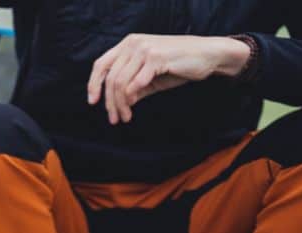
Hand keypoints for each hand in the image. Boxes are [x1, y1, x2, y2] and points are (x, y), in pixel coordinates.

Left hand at [87, 34, 249, 124]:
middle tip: (115, 119)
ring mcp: (144, 49)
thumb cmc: (179, 65)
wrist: (208, 55)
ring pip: (120, 83)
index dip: (93, 84)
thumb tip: (120, 103)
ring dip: (120, 104)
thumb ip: (133, 87)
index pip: (101, 64)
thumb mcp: (150, 77)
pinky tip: (133, 109)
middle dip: (110, 102)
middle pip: (110, 78)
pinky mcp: (156, 58)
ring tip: (125, 117)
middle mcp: (133, 44)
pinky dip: (131, 99)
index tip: (93, 102)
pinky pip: (135, 83)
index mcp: (128, 44)